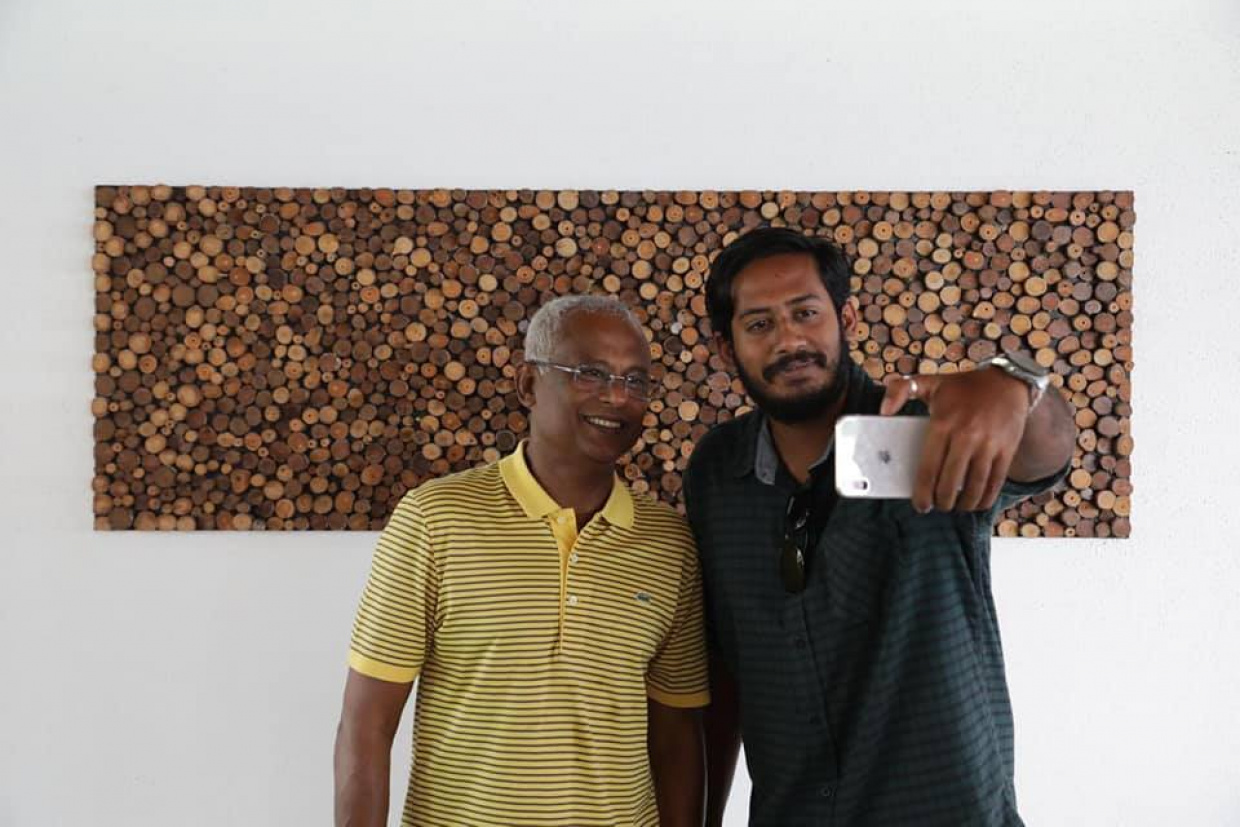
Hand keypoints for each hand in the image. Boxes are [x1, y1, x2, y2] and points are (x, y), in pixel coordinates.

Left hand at [880, 368, 1029, 512]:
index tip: (920, 504)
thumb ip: (900, 390)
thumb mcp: (930, 382)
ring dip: (963, 504)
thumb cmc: (964, 387)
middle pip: (950, 482)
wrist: (1008, 382)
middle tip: (936, 506)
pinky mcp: (1006, 450)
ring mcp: (988, 444)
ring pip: (974, 486)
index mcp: (943, 423)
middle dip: (941, 501)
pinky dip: (985, 498)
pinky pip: (995, 482)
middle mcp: (966, 436)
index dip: (922, 492)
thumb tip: (883, 411)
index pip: (928, 467)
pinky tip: (976, 503)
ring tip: (954, 507)